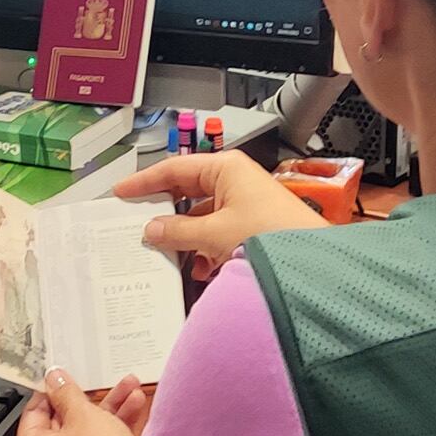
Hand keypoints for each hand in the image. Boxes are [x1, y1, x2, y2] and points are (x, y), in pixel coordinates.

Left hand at [15, 370, 148, 435]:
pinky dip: (113, 430)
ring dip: (108, 410)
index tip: (65, 377)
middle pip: (64, 423)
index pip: (35, 413)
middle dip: (90, 399)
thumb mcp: (81, 414)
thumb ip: (66, 392)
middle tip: (100, 381)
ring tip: (130, 387)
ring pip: (86, 435)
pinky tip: (134, 406)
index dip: (53, 391)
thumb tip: (53, 377)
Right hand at [115, 151, 328, 279]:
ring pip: (201, 216)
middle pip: (187, 192)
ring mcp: (244, 204)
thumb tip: (153, 229)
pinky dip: (203, 248)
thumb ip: (177, 231)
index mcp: (225, 169)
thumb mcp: (214, 233)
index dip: (145, 181)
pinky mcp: (252, 226)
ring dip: (184, 236)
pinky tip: (196, 267)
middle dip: (164, 212)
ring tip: (165, 252)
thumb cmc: (275, 234)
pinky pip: (216, 233)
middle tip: (136, 223)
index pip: (174, 168)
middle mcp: (235, 182)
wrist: (313, 262)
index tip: (122, 192)